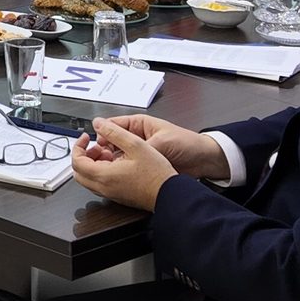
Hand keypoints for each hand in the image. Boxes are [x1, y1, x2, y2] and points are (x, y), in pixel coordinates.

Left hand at [70, 117, 179, 210]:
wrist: (169, 193)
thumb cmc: (155, 173)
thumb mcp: (135, 144)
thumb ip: (114, 132)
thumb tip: (98, 123)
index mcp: (104, 175)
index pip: (76, 162)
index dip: (78, 146)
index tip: (86, 137)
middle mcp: (103, 187)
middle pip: (79, 172)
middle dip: (84, 155)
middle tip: (97, 145)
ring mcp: (110, 193)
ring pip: (89, 178)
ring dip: (93, 163)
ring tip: (109, 152)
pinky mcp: (117, 196)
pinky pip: (100, 183)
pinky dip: (101, 171)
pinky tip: (117, 162)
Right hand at [95, 114, 228, 180]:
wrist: (203, 160)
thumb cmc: (186, 144)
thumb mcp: (160, 142)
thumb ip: (138, 145)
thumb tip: (119, 143)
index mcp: (139, 124)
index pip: (113, 125)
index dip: (103, 134)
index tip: (95, 145)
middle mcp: (137, 138)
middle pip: (112, 142)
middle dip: (104, 150)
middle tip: (99, 159)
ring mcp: (139, 153)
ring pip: (117, 156)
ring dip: (112, 162)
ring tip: (107, 168)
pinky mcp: (143, 166)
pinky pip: (127, 168)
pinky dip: (121, 171)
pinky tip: (117, 176)